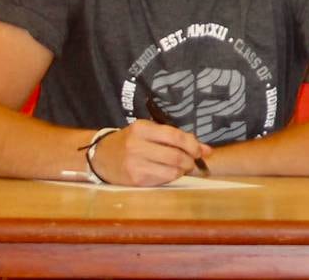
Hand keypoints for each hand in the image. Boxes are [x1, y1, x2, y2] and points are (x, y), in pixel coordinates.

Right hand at [91, 120, 212, 185]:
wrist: (101, 157)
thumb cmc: (130, 141)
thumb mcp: (148, 132)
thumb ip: (175, 138)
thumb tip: (206, 150)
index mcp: (142, 128)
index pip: (175, 136)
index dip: (193, 144)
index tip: (201, 150)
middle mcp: (137, 146)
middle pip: (176, 155)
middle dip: (191, 160)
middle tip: (193, 161)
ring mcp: (136, 164)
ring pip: (172, 170)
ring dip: (183, 170)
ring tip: (182, 167)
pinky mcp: (136, 180)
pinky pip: (163, 180)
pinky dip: (172, 176)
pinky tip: (169, 172)